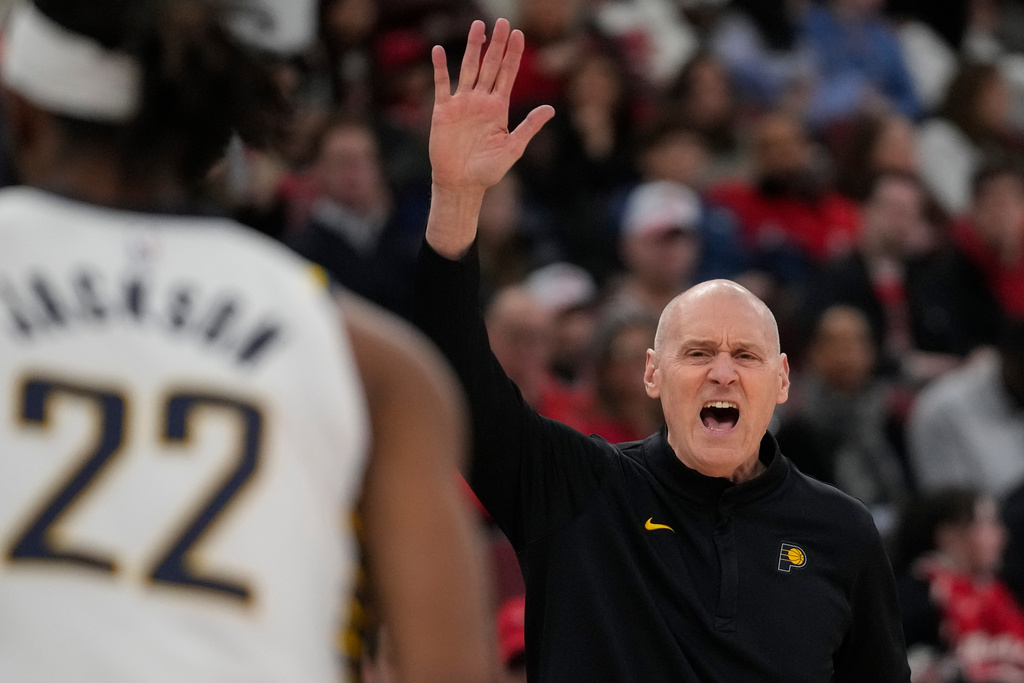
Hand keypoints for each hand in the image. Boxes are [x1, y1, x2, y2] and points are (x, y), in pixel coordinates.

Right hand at [429, 19, 553, 193]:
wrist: (461, 184)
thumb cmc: (488, 170)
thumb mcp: (513, 148)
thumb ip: (529, 126)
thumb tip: (550, 108)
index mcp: (499, 107)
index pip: (508, 74)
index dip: (513, 54)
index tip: (518, 33)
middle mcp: (481, 101)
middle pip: (490, 65)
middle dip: (496, 44)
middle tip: (501, 21)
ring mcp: (462, 103)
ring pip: (468, 68)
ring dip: (473, 47)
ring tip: (478, 26)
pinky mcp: (443, 111)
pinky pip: (441, 84)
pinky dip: (440, 67)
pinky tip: (439, 51)